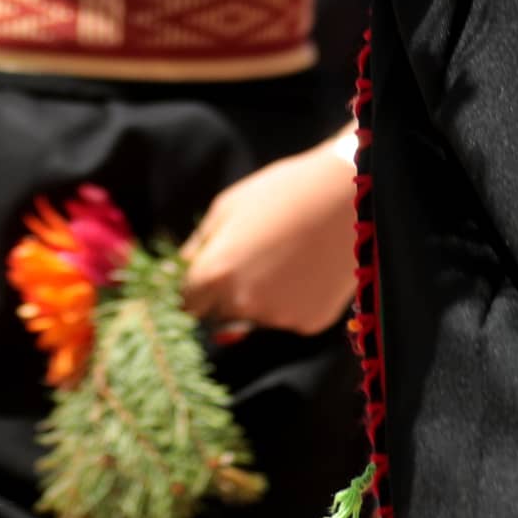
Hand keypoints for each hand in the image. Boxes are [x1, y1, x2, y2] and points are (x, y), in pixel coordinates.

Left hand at [177, 138, 359, 338]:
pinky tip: (304, 269)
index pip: (184, 304)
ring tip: (281, 257)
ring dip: (255, 299)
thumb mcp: (227, 209)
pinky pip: (285, 318)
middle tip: (248, 258)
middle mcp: (243, 304)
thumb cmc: (282, 193)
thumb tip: (168, 277)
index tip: (199, 277)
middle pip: (215, 315)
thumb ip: (196, 249)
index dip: (189, 290)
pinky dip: (288, 301)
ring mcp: (279, 318)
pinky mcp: (309, 324)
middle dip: (220, 295)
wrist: (349, 197)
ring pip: (252, 318)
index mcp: (216, 274)